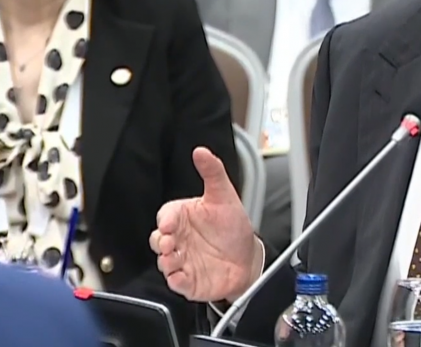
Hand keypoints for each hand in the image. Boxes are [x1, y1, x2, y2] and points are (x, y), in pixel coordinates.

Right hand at [149, 147, 261, 301]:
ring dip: (167, 261)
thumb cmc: (233, 227)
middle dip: (161, 241)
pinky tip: (182, 276)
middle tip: (170, 242)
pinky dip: (176, 280)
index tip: (170, 222)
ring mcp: (182, 261)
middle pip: (158, 239)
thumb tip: (201, 151)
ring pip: (164, 262)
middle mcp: (179, 239)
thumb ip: (212, 172)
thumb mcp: (225, 196)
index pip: (166, 214)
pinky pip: (176, 282)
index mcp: (183, 217)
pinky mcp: (188, 281)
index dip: (166, 219)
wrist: (248, 257)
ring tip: (175, 259)